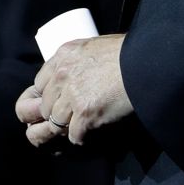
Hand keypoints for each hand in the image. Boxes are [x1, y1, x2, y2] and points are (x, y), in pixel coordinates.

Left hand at [15, 34, 132, 148]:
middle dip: (55, 114)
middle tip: (68, 118)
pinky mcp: (85, 113)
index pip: (40, 84)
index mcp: (62, 56)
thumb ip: (76, 60)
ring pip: (56, 122)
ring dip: (67, 127)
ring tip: (78, 127)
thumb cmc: (125, 53)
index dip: (49, 95)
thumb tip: (73, 72)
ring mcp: (72, 95)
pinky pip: (74, 134)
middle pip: (45, 106)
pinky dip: (81, 137)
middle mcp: (62, 75)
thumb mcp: (92, 46)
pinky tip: (88, 134)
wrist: (143, 64)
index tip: (58, 101)